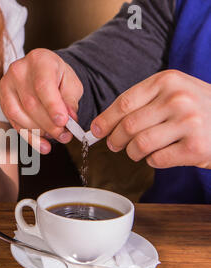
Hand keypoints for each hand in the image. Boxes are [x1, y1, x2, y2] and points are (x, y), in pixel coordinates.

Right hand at [0, 48, 82, 153]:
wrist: (43, 72)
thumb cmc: (58, 77)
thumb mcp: (71, 84)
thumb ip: (70, 101)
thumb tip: (68, 119)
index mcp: (39, 60)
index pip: (43, 85)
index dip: (52, 106)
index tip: (63, 122)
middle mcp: (18, 70)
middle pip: (31, 103)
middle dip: (49, 124)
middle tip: (64, 135)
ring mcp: (7, 85)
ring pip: (19, 115)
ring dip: (39, 131)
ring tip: (55, 136)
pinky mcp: (3, 101)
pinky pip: (14, 123)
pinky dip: (29, 137)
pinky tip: (42, 144)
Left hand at [91, 70, 210, 168]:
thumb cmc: (198, 107)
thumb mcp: (174, 91)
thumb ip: (142, 102)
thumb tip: (101, 124)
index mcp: (167, 81)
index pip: (124, 103)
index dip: (105, 120)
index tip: (96, 130)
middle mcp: (178, 99)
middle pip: (128, 126)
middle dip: (115, 140)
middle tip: (114, 145)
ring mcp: (189, 122)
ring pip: (139, 145)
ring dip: (132, 152)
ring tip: (136, 151)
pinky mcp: (196, 147)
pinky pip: (157, 159)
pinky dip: (153, 160)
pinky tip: (160, 154)